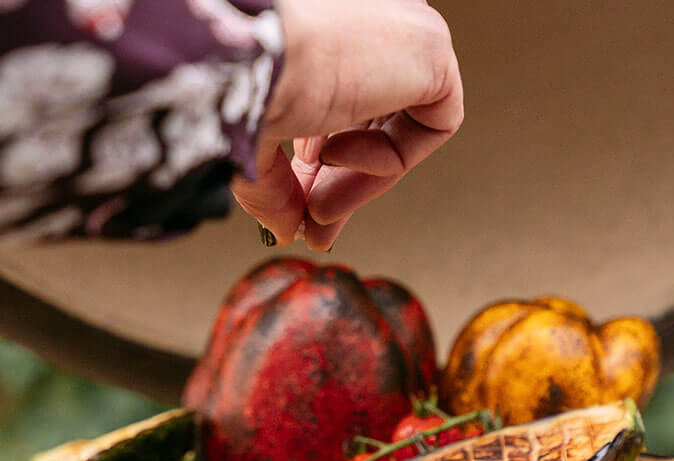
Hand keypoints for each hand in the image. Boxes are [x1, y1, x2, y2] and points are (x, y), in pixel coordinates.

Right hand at [233, 0, 462, 251]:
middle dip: (339, 184)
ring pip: (396, 129)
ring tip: (316, 206)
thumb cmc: (240, 74)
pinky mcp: (433, 48)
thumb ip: (272, 182)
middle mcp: (365, 18)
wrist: (249, 51)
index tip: (300, 206)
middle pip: (370, 119)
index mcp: (322, 24)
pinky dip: (388, 160)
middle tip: (313, 224)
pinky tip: (339, 156)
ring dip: (354, 182)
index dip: (320, 162)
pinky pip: (427, 125)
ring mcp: (403, 29)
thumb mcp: (254, 137)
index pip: (340, 100)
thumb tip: (284, 227)